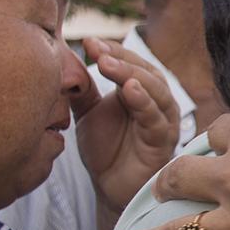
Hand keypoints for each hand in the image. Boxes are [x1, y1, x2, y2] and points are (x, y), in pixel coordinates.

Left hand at [75, 38, 179, 213]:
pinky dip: (145, 103)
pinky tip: (130, 90)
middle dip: (123, 60)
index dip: (114, 52)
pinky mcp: (163, 142)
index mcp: (142, 91)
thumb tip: (66, 58)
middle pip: (148, 72)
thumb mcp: (89, 112)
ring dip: (134, 76)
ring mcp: (163, 121)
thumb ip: (83, 88)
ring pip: (157, 92)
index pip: (134, 63)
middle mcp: (158, 102)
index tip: (89, 43)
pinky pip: (156, 119)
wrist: (110, 187)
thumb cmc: (105, 149)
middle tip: (99, 51)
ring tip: (110, 66)